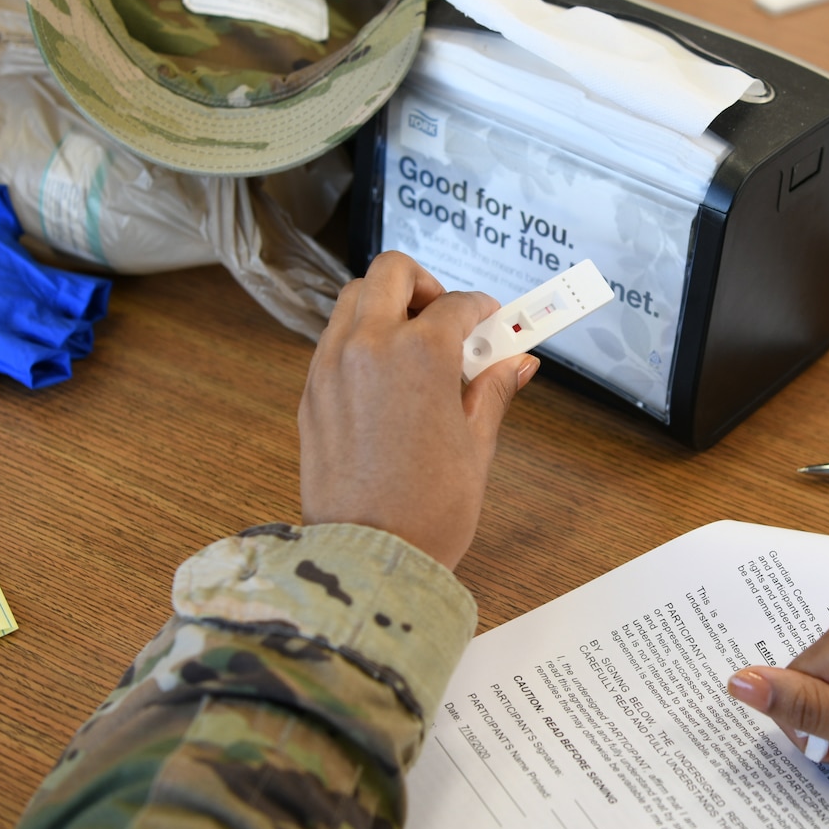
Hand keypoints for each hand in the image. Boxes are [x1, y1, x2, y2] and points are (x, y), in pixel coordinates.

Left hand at [298, 252, 535, 568]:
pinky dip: (359, 339)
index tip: (493, 324)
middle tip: (446, 316)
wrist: (371, 556)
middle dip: (425, 284)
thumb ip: (493, 390)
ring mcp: (331, 367)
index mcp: (418, 353)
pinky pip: (333, 341)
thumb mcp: (476, 445)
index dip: (483, 311)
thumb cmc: (427, 510)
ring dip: (386, 305)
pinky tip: (386, 376)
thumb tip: (517, 362)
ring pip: (354, 299)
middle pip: (391, 272)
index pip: (457, 304)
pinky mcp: (311, 393)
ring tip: (414, 344)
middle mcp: (367, 347)